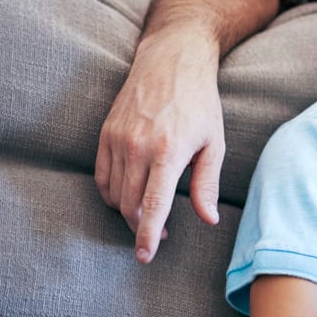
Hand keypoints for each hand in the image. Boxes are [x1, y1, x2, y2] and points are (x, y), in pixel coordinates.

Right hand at [95, 32, 224, 263]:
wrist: (172, 61)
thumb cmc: (200, 102)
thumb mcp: (214, 141)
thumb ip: (208, 183)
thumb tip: (208, 219)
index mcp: (168, 150)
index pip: (151, 205)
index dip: (147, 235)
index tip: (145, 256)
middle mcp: (138, 146)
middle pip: (129, 205)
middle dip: (140, 227)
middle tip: (159, 234)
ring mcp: (118, 139)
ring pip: (113, 194)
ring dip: (127, 212)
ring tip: (147, 214)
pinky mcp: (105, 134)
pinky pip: (102, 177)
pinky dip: (112, 193)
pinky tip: (129, 194)